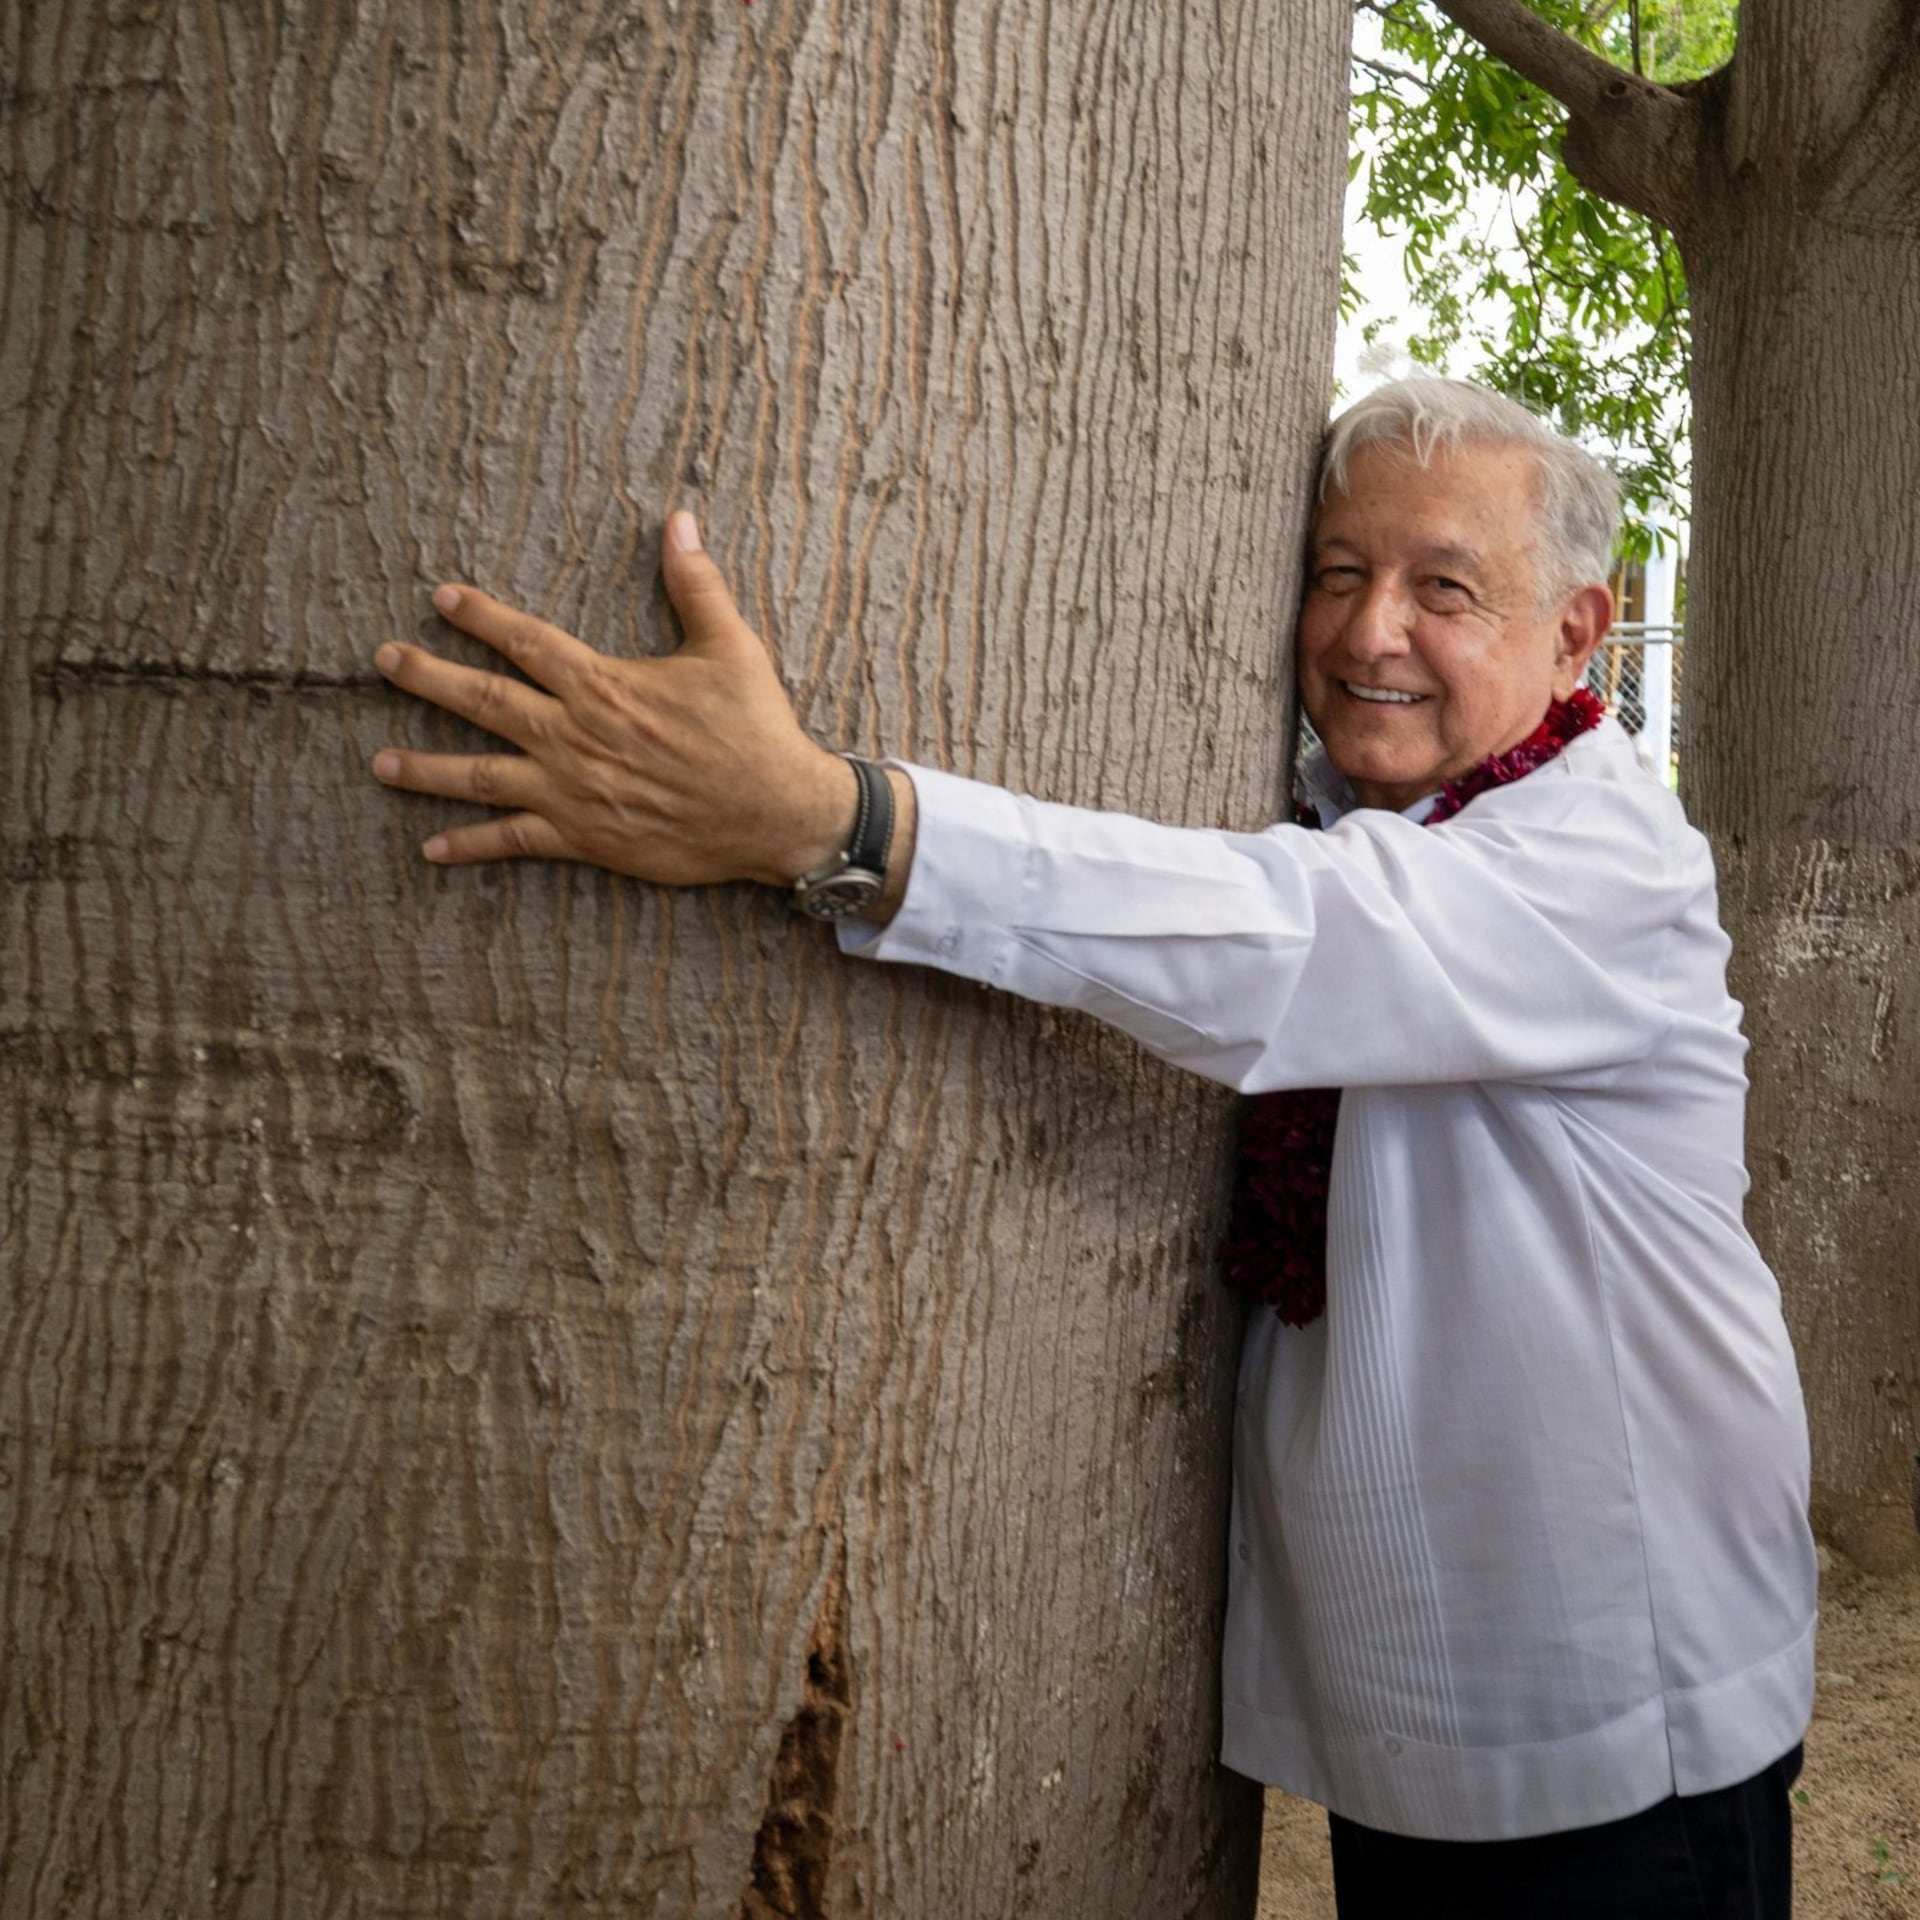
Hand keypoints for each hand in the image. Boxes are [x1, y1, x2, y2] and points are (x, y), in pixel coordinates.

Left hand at [371, 513, 856, 888]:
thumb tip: (679, 520)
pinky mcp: (585, 838)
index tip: (440, 598)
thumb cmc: (755, 730)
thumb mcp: (730, 647)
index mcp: (604, 684)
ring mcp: (573, 790)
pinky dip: (470, 845)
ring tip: (380, 763)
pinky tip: (431, 848)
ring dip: (426, 769)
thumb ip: (695, 584)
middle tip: (384, 661)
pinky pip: (514, 841)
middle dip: (427, 679)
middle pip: (484, 700)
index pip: (525, 641)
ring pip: (481, 775)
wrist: (776, 812)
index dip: (479, 616)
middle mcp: (575, 736)